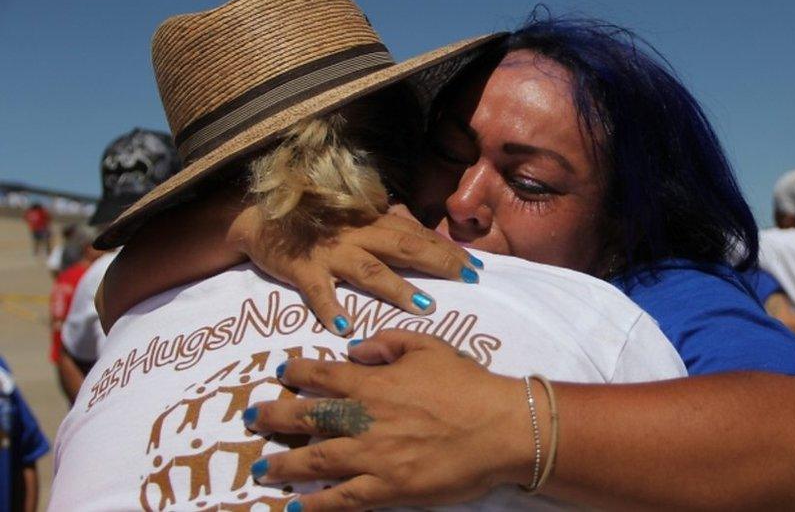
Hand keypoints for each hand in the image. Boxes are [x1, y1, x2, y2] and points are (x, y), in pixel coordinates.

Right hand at [231, 207, 483, 335]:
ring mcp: (331, 252)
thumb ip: (385, 223)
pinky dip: (331, 308)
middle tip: (467, 279)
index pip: (418, 235)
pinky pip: (318, 291)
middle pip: (406, 247)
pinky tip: (345, 327)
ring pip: (370, 270)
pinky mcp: (302, 269)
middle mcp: (358, 235)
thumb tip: (418, 227)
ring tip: (423, 307)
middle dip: (439, 263)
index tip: (476, 266)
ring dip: (398, 289)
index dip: (448, 249)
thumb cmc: (313, 221)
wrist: (261, 218)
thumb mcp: (355, 217)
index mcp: (373, 223)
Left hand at [244, 330, 531, 510]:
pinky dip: (316, 506)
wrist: (499, 427)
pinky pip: (343, 499)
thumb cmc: (468, 385)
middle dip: (273, 417)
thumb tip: (354, 347)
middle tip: (251, 419)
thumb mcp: (429, 346)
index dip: (297, 372)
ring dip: (283, 464)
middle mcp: (364, 419)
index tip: (281, 373)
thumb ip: (387, 342)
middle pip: (306, 417)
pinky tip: (294, 510)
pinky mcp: (387, 488)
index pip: (322, 374)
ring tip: (261, 469)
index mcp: (373, 383)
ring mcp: (372, 456)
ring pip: (314, 461)